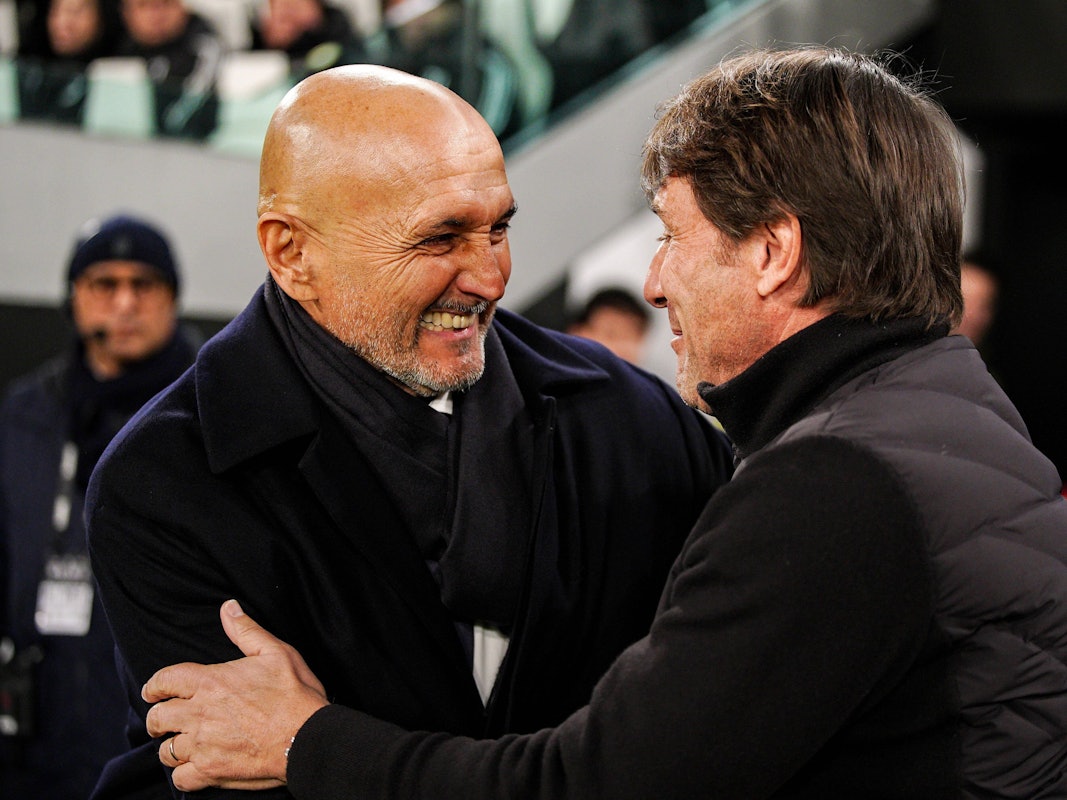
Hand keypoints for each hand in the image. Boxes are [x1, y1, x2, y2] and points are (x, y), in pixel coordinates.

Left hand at [143, 599, 329, 791]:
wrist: (307, 737)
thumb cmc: (295, 694)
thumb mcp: (275, 652)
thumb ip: (246, 631)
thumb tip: (228, 608)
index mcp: (210, 682)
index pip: (165, 681)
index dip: (154, 686)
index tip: (152, 692)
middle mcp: (199, 714)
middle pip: (158, 718)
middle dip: (157, 719)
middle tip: (162, 721)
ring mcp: (203, 745)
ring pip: (166, 750)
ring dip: (171, 746)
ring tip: (180, 745)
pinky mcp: (211, 771)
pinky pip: (180, 778)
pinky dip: (183, 774)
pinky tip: (194, 767)